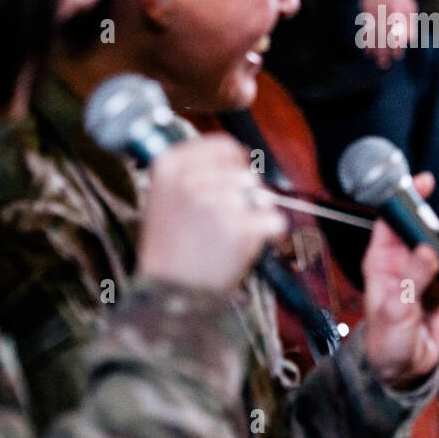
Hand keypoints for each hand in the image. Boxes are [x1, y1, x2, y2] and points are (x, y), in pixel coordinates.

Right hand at [137, 135, 285, 294]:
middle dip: (247, 193)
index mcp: (169, 165)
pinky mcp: (237, 226)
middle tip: (229, 217)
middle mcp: (190, 178)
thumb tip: (239, 155)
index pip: (223, 145)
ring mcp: (215, 201)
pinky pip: (273, 219)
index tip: (234, 177)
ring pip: (259, 196)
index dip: (236, 162)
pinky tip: (243, 245)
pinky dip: (268, 233)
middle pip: (244, 171)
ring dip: (254, 214)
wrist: (168, 292)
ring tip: (227, 235)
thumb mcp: (165, 196)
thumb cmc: (171, 247)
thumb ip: (198, 171)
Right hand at [358, 0, 417, 68]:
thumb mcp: (410, 6)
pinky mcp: (366, 15)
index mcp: (400, 14)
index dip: (398, 47)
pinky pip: (366, 31)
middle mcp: (387, 16)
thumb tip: (407, 39)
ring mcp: (376, 15)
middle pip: (385, 39)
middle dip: (384, 54)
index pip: (399, 34)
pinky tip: (366, 50)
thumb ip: (410, 23)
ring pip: (375, 37)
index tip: (397, 56)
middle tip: (384, 65)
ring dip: (374, 51)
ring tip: (375, 60)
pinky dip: (366, 42)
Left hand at [360, 172, 438, 390]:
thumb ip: (412, 279)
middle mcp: (402, 262)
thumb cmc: (387, 343)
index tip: (426, 183)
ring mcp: (423, 274)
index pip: (392, 220)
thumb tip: (427, 250)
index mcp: (382, 261)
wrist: (404, 372)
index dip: (407, 198)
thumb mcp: (395, 312)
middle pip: (428, 232)